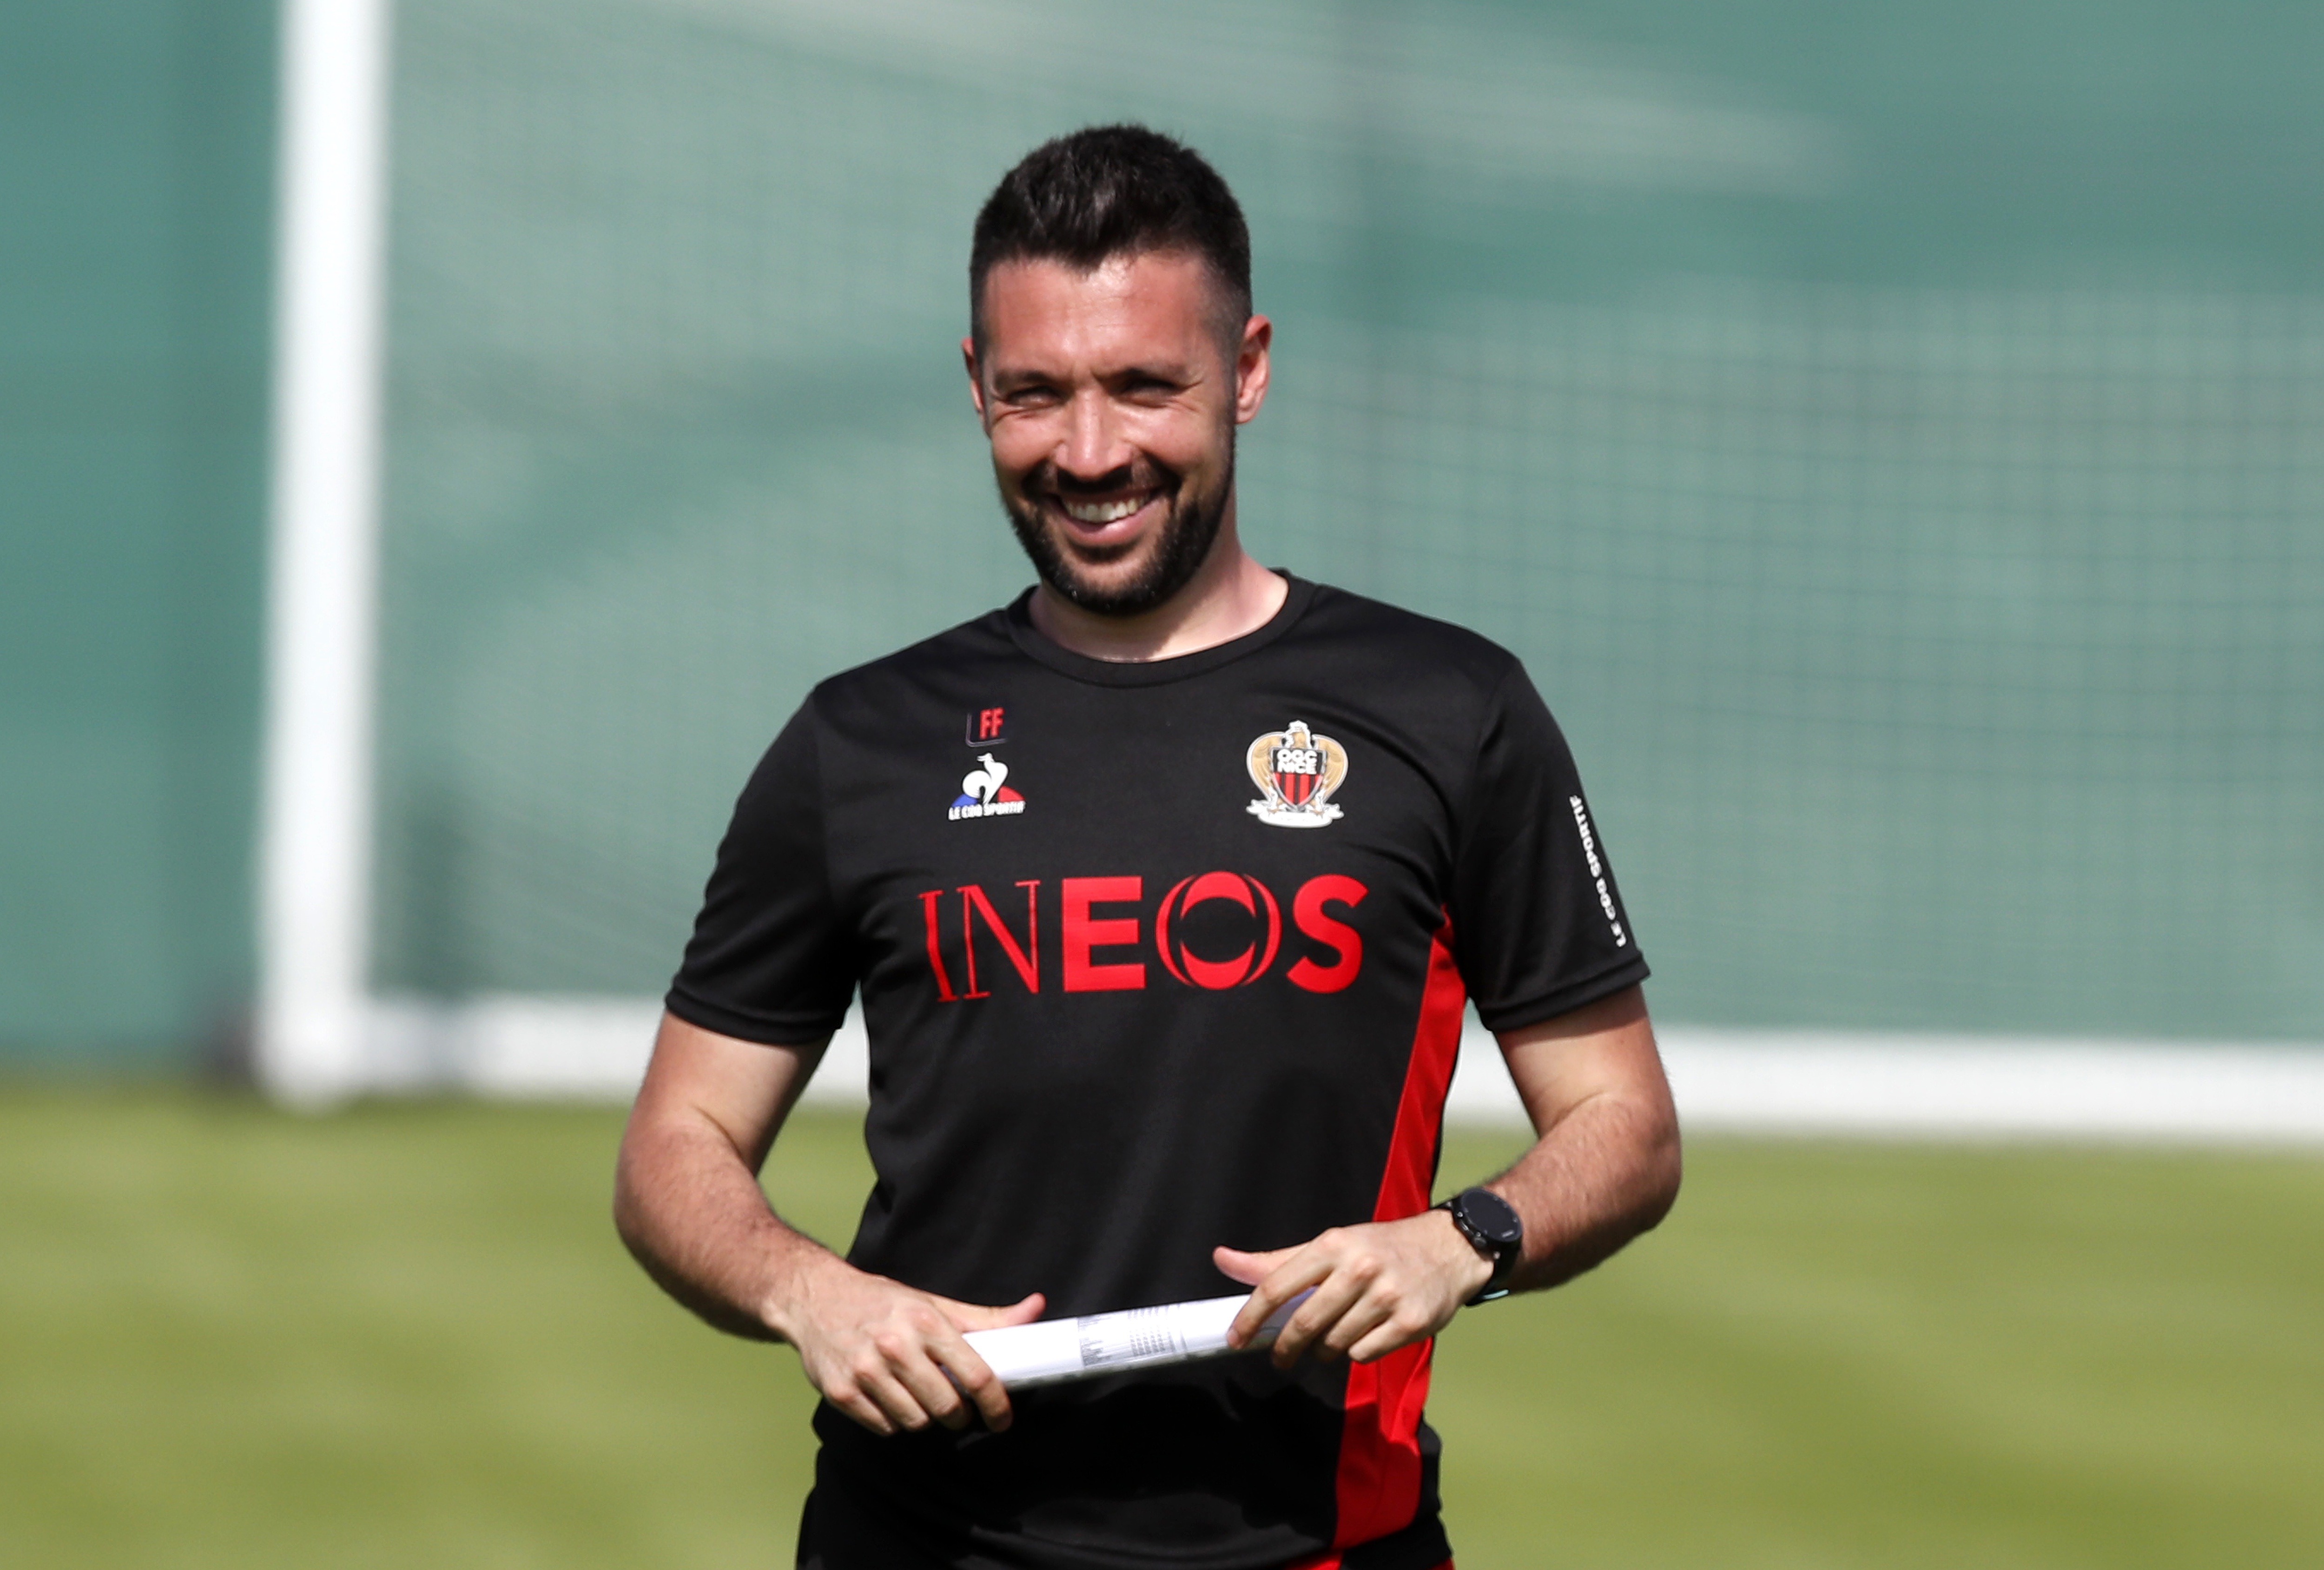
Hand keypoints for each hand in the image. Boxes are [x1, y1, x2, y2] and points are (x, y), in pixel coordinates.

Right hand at [778, 1257, 1044, 1435]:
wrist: (814, 1299)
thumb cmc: (883, 1302)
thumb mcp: (934, 1303)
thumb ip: (986, 1317)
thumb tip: (1036, 1308)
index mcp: (925, 1320)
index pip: (975, 1374)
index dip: (996, 1404)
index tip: (1002, 1418)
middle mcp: (895, 1345)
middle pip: (947, 1408)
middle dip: (958, 1415)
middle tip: (956, 1408)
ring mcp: (865, 1371)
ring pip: (916, 1422)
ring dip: (925, 1418)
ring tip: (919, 1397)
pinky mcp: (842, 1393)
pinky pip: (885, 1427)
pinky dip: (895, 1421)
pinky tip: (892, 1398)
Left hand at [1215, 1210, 1494, 1368]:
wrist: (1448, 1249)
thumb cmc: (1379, 1248)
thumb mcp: (1330, 1244)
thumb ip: (1275, 1260)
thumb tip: (1221, 1259)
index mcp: (1333, 1245)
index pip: (1277, 1285)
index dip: (1250, 1317)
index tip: (1234, 1338)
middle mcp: (1359, 1268)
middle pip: (1303, 1323)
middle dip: (1284, 1348)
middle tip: (1280, 1357)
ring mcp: (1387, 1296)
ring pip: (1333, 1344)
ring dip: (1324, 1350)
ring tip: (1332, 1338)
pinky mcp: (1410, 1322)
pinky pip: (1364, 1354)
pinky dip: (1356, 1352)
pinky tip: (1365, 1335)